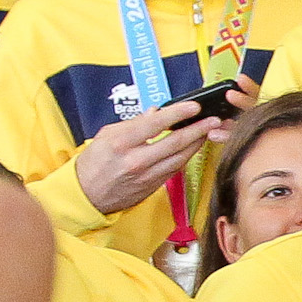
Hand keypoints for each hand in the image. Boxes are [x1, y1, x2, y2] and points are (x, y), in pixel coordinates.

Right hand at [72, 97, 227, 216]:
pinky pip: (175, 168)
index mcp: (122, 143)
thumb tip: (155, 112)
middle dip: (198, 129)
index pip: (156, 124)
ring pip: (180, 158)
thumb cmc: (94, 163)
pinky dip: (187, 156)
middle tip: (214, 119)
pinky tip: (195, 147)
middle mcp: (136, 160)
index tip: (194, 106)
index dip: (178, 113)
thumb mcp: (106, 135)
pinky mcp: (153, 186)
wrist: (86, 195)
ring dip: (198, 143)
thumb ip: (133, 123)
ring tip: (210, 131)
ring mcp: (147, 176)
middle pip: (175, 143)